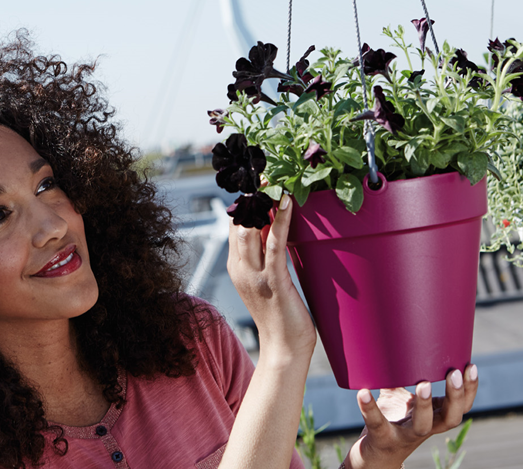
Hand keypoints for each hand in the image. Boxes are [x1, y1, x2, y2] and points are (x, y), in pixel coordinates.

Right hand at [226, 194, 315, 361]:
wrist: (284, 350)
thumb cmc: (281, 316)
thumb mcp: (268, 281)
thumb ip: (265, 257)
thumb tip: (275, 229)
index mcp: (237, 267)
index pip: (235, 226)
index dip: (245, 202)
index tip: (258, 180)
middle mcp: (240, 269)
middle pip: (239, 223)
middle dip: (251, 197)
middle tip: (265, 173)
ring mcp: (254, 276)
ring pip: (251, 229)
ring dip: (264, 203)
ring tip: (274, 180)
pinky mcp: (273, 281)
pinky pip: (275, 243)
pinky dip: (282, 220)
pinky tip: (287, 202)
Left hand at [344, 364, 478, 468]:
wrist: (374, 454)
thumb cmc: (392, 419)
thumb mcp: (400, 395)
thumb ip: (402, 372)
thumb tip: (399, 339)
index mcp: (435, 416)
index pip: (461, 406)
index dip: (470, 389)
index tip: (470, 366)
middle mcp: (426, 428)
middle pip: (451, 417)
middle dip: (456, 396)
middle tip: (454, 373)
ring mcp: (405, 435)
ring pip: (422, 426)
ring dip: (424, 405)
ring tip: (422, 384)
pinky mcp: (382, 439)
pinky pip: (377, 424)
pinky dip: (370, 408)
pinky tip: (363, 393)